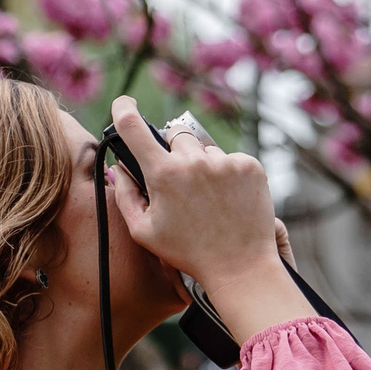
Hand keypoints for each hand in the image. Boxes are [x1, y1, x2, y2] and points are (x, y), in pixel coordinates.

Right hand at [110, 96, 312, 344]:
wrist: (241, 267)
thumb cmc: (188, 252)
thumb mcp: (143, 230)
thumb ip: (124, 194)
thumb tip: (119, 167)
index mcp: (163, 174)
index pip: (133, 126)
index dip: (123, 109)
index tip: (124, 103)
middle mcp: (194, 161)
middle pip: (176, 136)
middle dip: (173, 153)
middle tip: (180, 184)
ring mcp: (225, 162)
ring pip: (205, 149)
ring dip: (202, 166)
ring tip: (208, 200)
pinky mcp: (251, 166)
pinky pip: (231, 159)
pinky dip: (228, 174)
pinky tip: (228, 200)